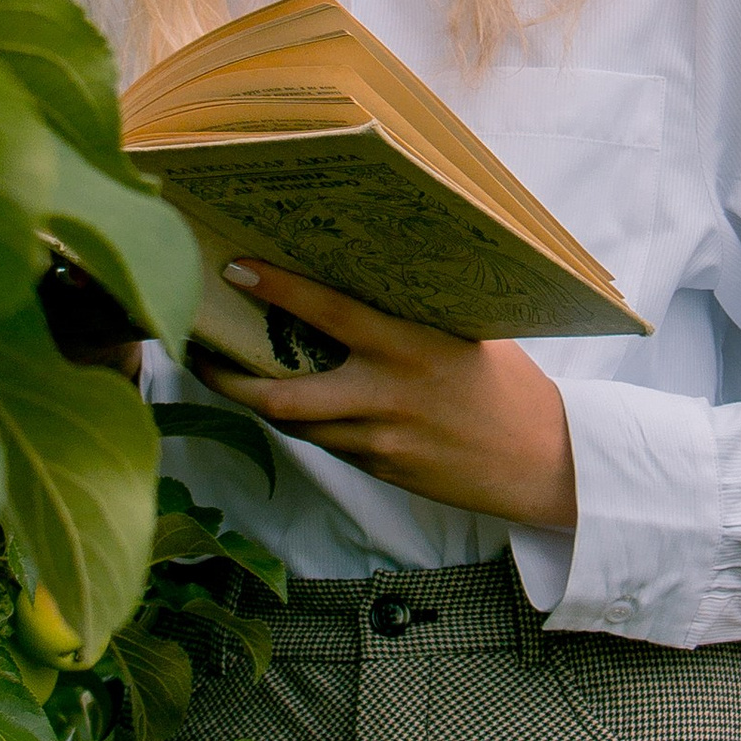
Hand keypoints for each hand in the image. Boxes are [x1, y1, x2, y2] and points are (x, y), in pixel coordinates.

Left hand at [191, 259, 577, 530]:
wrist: (544, 465)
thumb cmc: (511, 389)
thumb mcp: (468, 337)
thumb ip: (414, 318)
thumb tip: (367, 280)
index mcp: (412, 349)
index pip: (331, 314)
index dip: (279, 290)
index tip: (236, 268)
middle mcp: (386, 399)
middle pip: (281, 396)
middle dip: (229, 376)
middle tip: (196, 351)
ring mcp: (379, 443)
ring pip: (295, 425)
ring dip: (257, 400)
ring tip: (226, 372)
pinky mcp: (381, 472)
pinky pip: (326, 445)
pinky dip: (301, 423)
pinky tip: (286, 404)